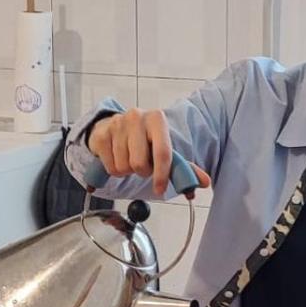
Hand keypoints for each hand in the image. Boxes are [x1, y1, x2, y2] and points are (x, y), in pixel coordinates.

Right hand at [87, 109, 210, 197]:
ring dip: (128, 171)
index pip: (163, 153)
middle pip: (140, 164)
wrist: (117, 127)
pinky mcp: (101, 134)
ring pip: (124, 167)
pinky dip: (114, 170)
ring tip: (129, 159)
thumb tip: (203, 182)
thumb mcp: (164, 149)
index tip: (160, 189)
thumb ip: (184, 167)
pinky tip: (118, 157)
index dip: (162, 175)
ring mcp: (116, 124)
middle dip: (143, 171)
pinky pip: (110, 167)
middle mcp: (136, 117)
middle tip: (143, 164)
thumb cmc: (145, 140)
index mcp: (157, 119)